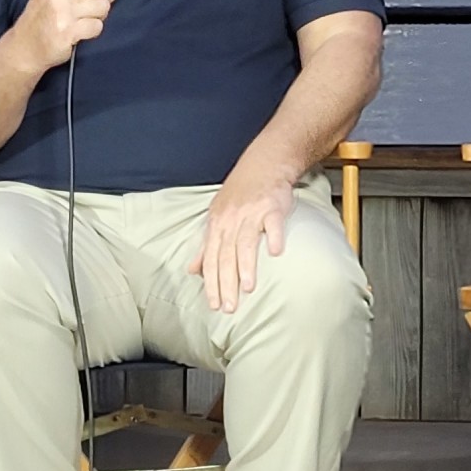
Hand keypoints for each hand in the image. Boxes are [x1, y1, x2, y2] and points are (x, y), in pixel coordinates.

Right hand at [12, 0, 124, 70]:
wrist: (24, 46)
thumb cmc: (41, 16)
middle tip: (98, 4)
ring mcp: (62, 10)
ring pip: (103, 5)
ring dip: (100, 15)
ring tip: (86, 19)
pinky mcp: (67, 31)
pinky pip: (97, 26)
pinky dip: (94, 30)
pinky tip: (81, 32)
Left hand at [187, 159, 297, 313]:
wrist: (264, 163)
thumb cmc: (240, 193)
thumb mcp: (217, 216)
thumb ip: (207, 246)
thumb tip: (193, 271)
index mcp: (217, 225)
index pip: (212, 259)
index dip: (211, 283)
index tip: (214, 305)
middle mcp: (232, 220)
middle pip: (226, 256)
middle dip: (226, 283)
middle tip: (229, 307)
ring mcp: (252, 213)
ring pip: (246, 242)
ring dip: (246, 266)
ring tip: (248, 288)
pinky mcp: (272, 206)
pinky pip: (273, 223)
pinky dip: (275, 236)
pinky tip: (276, 253)